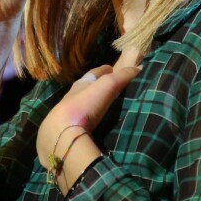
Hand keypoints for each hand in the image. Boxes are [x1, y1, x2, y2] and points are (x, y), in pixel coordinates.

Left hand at [37, 49, 141, 167]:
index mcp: (81, 84)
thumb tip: (139, 67)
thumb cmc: (85, 104)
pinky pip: (77, 122)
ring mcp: (67, 115)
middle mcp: (72, 97)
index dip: (104, 70)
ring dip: (88, 103)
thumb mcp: (107, 85)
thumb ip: (122, 76)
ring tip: (100, 106)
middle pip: (85, 88)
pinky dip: (84, 119)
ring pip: (79, 104)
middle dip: (95, 86)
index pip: (94, 73)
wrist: (62, 134)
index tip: (111, 68)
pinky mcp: (66, 131)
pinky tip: (90, 124)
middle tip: (107, 87)